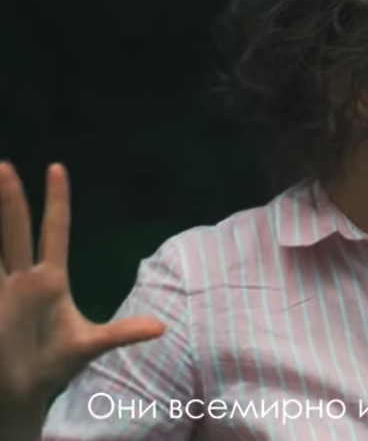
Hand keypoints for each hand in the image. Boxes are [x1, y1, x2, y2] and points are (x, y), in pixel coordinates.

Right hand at [0, 162, 163, 434]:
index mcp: (50, 280)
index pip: (54, 230)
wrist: (24, 392)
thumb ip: (123, 332)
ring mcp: (2, 292)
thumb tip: (162, 328)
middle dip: (10, 199)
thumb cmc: (55, 363)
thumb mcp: (92, 345)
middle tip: (5, 165)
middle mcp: (22, 279)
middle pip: (15, 230)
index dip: (57, 200)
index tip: (57, 167)